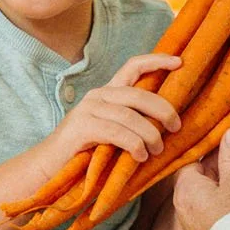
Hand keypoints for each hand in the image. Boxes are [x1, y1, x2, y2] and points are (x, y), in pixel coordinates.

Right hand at [42, 53, 181, 174]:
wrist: (50, 168)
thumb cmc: (87, 153)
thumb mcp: (113, 133)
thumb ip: (133, 123)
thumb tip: (166, 124)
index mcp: (107, 93)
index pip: (133, 66)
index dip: (156, 61)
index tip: (179, 62)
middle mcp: (98, 95)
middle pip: (139, 94)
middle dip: (163, 110)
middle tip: (176, 127)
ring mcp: (88, 110)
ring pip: (130, 116)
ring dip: (150, 135)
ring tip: (156, 151)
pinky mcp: (82, 127)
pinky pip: (117, 132)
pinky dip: (134, 145)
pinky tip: (140, 157)